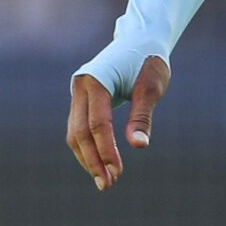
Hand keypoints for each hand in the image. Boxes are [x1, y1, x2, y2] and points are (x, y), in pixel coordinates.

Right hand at [65, 56, 170, 191]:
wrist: (141, 40)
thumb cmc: (149, 63)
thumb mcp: (150, 88)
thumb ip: (142, 117)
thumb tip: (139, 146)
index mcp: (96, 80)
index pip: (97, 124)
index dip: (106, 150)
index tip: (117, 172)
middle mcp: (81, 86)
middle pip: (79, 132)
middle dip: (92, 160)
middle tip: (107, 185)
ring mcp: (78, 93)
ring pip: (75, 132)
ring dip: (88, 157)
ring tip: (105, 180)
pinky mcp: (81, 99)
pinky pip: (79, 127)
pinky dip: (88, 146)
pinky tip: (100, 163)